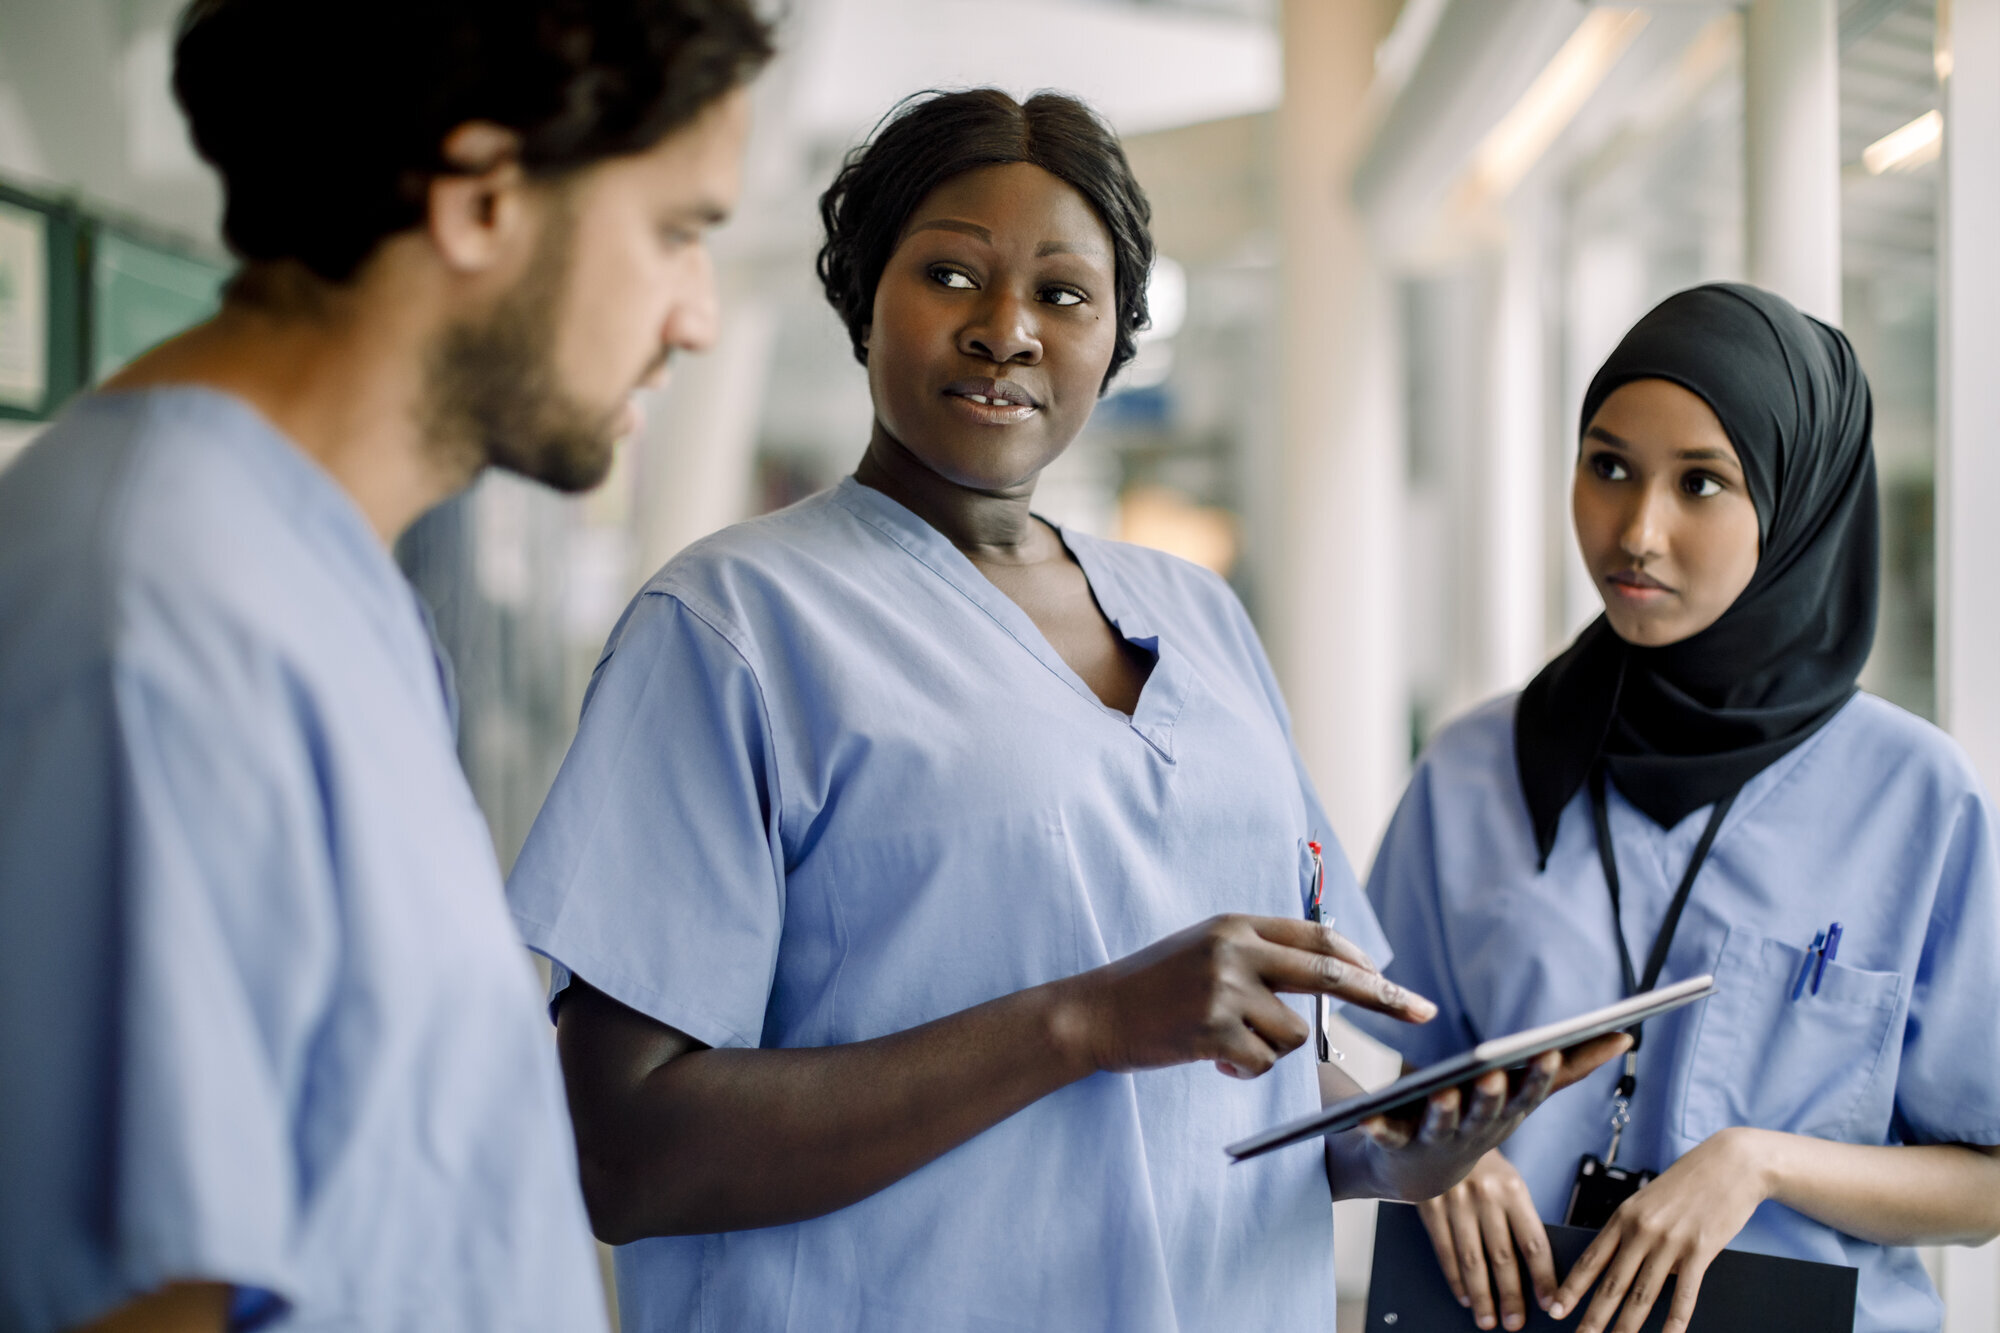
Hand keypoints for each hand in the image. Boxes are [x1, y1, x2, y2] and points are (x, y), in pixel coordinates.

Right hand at [1062, 914, 1436, 1078]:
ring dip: (1272, 1049)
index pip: (1317, 939)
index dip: (1360, 962)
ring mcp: (1225, 989)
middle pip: (1331, 976)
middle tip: (1424, 1012)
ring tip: (1228, 1044)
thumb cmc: (1153, 986)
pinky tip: (1212, 1058)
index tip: (1392, 979)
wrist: (1093, 1012)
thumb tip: (1329, 972)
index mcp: (1237, 925)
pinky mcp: (1213, 1030)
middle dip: (1385, 997)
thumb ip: (1258, 955)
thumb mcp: (1206, 950)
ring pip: (1295, 1033)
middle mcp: (1236, 950)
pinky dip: (1246, 1068)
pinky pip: (1263, 1061)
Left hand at [1351, 1034, 1629, 1204]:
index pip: (1527, 1095)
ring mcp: (1435, 1140)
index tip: (1548, 1052)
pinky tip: (1367, 1116)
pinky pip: (1386, 1135)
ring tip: (1442, 1093)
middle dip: (1492, 1095)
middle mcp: (1475, 1131)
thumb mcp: (1524, 1093)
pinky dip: (1377, 1128)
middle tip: (1494, 1074)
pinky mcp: (1397, 1143)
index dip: (1537, 1077)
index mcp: (1506, 1114)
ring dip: (1443, 1111)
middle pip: (1486, 1112)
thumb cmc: (1478, 1119)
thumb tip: (1623, 1036)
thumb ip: (1572, 1066)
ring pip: (1442, 1125)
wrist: (1418, 1169)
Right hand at [1417, 1149, 1554, 1330]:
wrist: (1442, 1131)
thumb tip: (1534, 1269)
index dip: (1544, 1277)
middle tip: (1515, 1323)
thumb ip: (1518, 1218)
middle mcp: (1485, 1196)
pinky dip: (1455, 1278)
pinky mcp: (1430, 1205)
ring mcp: (1455, 1201)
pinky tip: (1464, 1296)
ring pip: (1472, 1260)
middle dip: (1511, 1296)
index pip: (1533, 1242)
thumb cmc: (1484, 1165)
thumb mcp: (1508, 1182)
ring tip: (1487, 1320)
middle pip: (1502, 1257)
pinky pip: (1445, 1250)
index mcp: (1513, 1189)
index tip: (1551, 1303)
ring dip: (1481, 1296)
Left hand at [1549, 1127, 1769, 1332]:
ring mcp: (1670, 1242)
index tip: (1556, 1309)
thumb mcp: (1649, 1200)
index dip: (1572, 1288)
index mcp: (1624, 1216)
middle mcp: (1642, 1230)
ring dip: (1627, 1326)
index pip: (1591, 1259)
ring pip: (1643, 1294)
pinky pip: (1684, 1294)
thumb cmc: (1689, 1181)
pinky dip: (1675, 1321)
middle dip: (1593, 1317)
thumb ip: (1634, 1230)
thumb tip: (1623, 1263)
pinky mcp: (1700, 1250)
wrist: (1732, 1163)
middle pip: (1612, 1283)